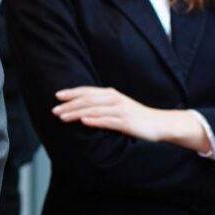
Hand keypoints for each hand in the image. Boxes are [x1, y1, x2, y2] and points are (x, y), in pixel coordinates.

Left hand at [53, 86, 211, 152]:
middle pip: (87, 100)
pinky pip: (108, 121)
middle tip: (54, 110)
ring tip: (62, 117)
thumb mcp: (117, 106)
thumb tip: (79, 106)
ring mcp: (120, 111)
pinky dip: (95, 121)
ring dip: (76, 113)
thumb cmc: (135, 115)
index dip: (71, 93)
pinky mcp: (127, 123)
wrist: (160, 123)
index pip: (87, 91)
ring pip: (94, 110)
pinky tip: (84, 122)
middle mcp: (114, 99)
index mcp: (111, 94)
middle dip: (69, 105)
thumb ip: (101, 104)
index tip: (57, 96)